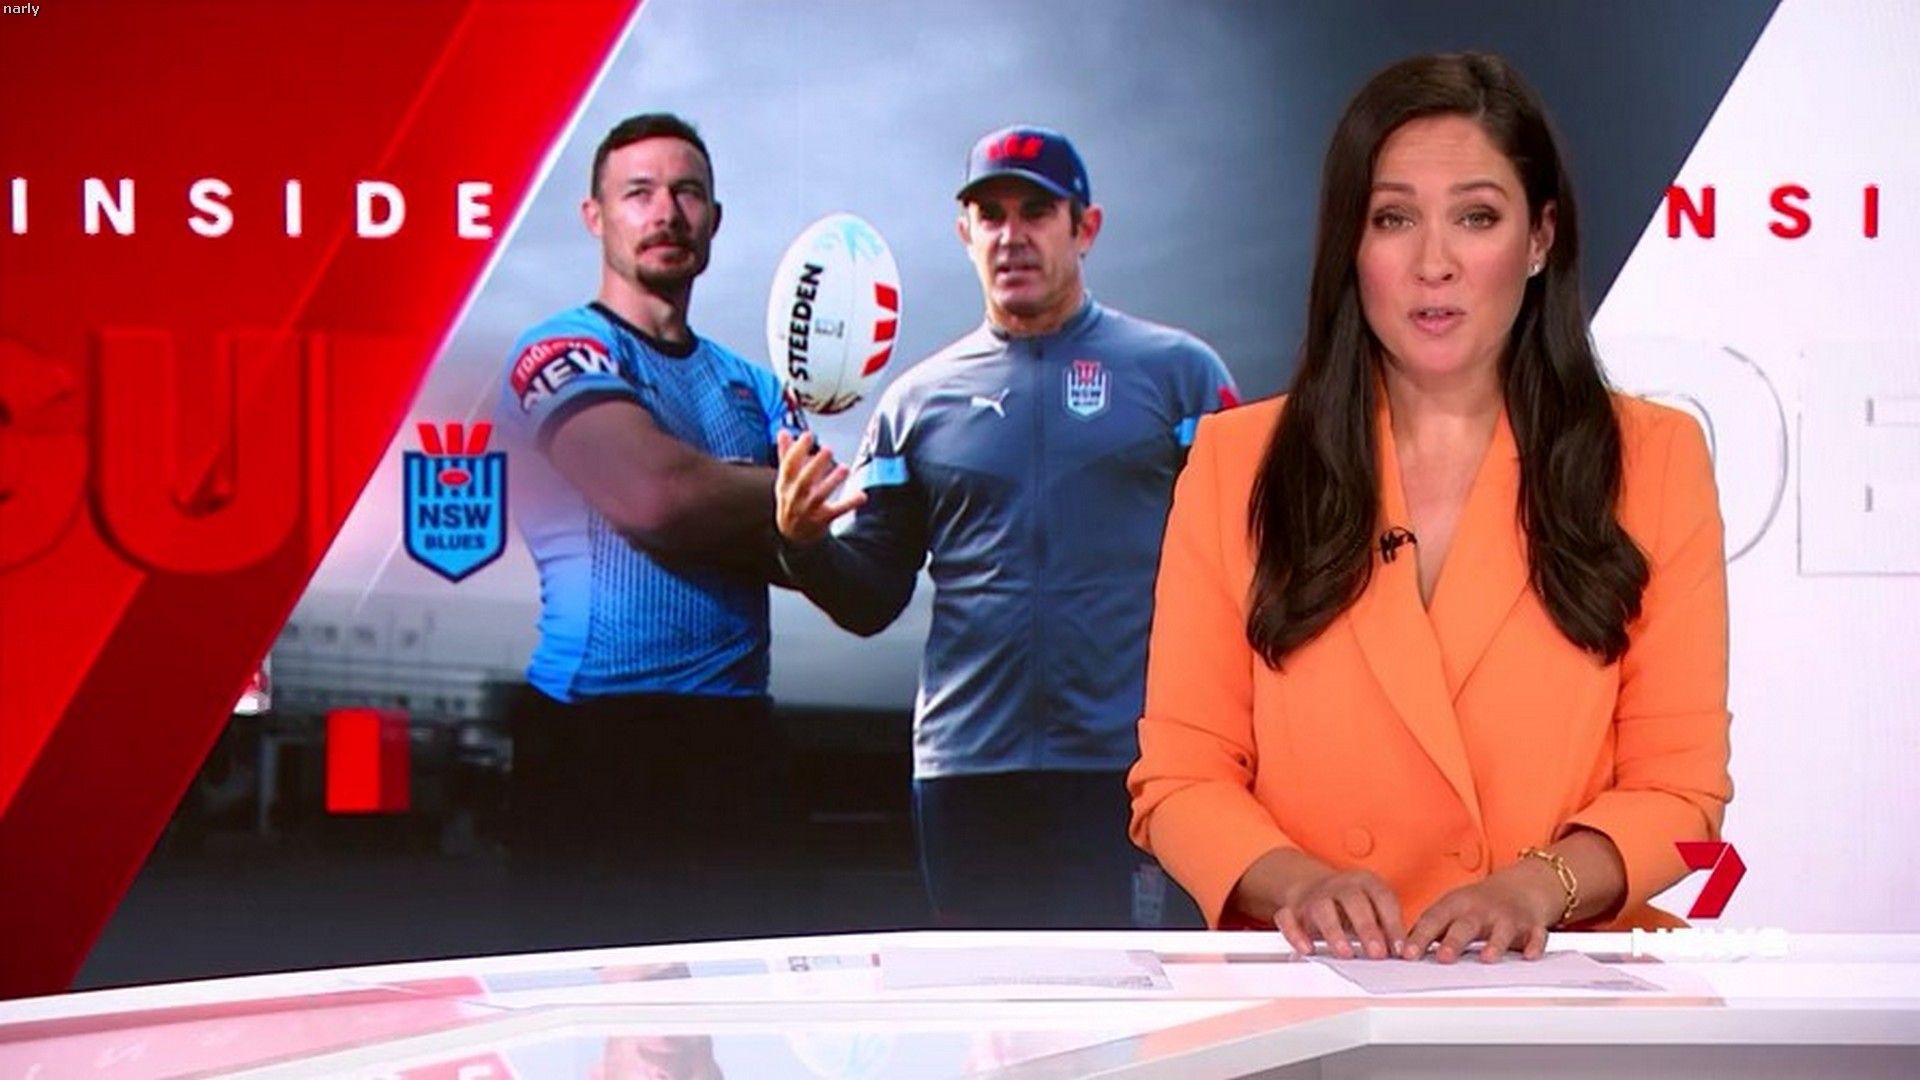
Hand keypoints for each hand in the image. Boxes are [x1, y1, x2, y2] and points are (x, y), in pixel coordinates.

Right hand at [775, 430, 865, 545]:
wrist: (793, 535)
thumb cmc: (791, 500)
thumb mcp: (785, 480)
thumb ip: (786, 455)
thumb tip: (783, 431)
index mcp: (785, 485)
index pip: (789, 466)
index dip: (797, 450)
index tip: (808, 435)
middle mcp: (795, 497)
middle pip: (804, 481)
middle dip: (815, 465)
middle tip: (828, 449)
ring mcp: (809, 510)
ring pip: (820, 496)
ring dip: (832, 481)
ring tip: (844, 468)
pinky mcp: (823, 520)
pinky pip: (837, 511)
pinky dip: (849, 503)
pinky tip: (861, 496)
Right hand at [1237, 849, 1406, 959]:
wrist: (1312, 886)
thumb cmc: (1352, 905)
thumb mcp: (1374, 908)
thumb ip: (1388, 927)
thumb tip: (1405, 954)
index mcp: (1365, 882)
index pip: (1382, 898)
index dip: (1392, 924)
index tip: (1400, 949)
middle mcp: (1339, 886)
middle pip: (1353, 901)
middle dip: (1366, 928)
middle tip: (1377, 954)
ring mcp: (1314, 897)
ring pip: (1321, 908)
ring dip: (1333, 931)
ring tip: (1345, 953)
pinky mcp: (1292, 909)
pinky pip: (1288, 918)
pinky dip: (1295, 933)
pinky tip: (1307, 949)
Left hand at [1402, 863, 1561, 962]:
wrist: (1521, 887)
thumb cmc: (1478, 905)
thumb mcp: (1450, 910)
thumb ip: (1428, 929)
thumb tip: (1396, 950)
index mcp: (1456, 906)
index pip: (1434, 921)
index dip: (1419, 938)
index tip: (1407, 955)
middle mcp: (1480, 910)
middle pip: (1465, 926)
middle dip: (1454, 941)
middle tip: (1442, 958)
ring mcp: (1507, 918)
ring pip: (1501, 931)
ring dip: (1494, 944)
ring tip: (1487, 959)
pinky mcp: (1532, 926)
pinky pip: (1535, 936)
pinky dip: (1534, 945)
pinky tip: (1530, 956)